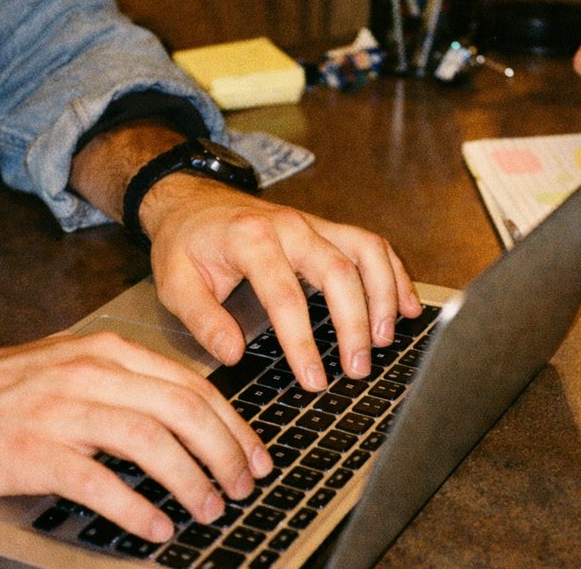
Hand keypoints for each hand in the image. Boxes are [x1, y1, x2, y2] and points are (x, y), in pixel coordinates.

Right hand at [0, 333, 272, 542]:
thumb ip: (125, 382)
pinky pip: (98, 481)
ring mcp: (60, 410)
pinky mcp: (32, 450)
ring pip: (149, 440)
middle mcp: (89, 373)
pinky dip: (135, 506)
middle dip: (224, 452)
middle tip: (243, 486)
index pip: (191, 385)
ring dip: (190, 479)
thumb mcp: (69, 366)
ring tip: (210, 508)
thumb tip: (188, 418)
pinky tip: (157, 526)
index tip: (256, 455)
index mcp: (106, 351)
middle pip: (182, 409)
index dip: (233, 425)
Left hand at [141, 174, 421, 390]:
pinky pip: (372, 246)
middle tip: (357, 369)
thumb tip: (233, 354)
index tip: (314, 378)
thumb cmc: (185, 243)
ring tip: (385, 341)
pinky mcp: (328, 229)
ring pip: (365, 253)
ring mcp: (314, 224)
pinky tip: (406, 307)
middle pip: (337, 272)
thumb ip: (203, 320)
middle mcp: (290, 226)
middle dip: (354, 324)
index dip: (302, 342)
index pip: (284, 296)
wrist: (191, 201)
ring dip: (382, 297)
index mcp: (250, 239)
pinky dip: (393, 275)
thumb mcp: (174, 283)